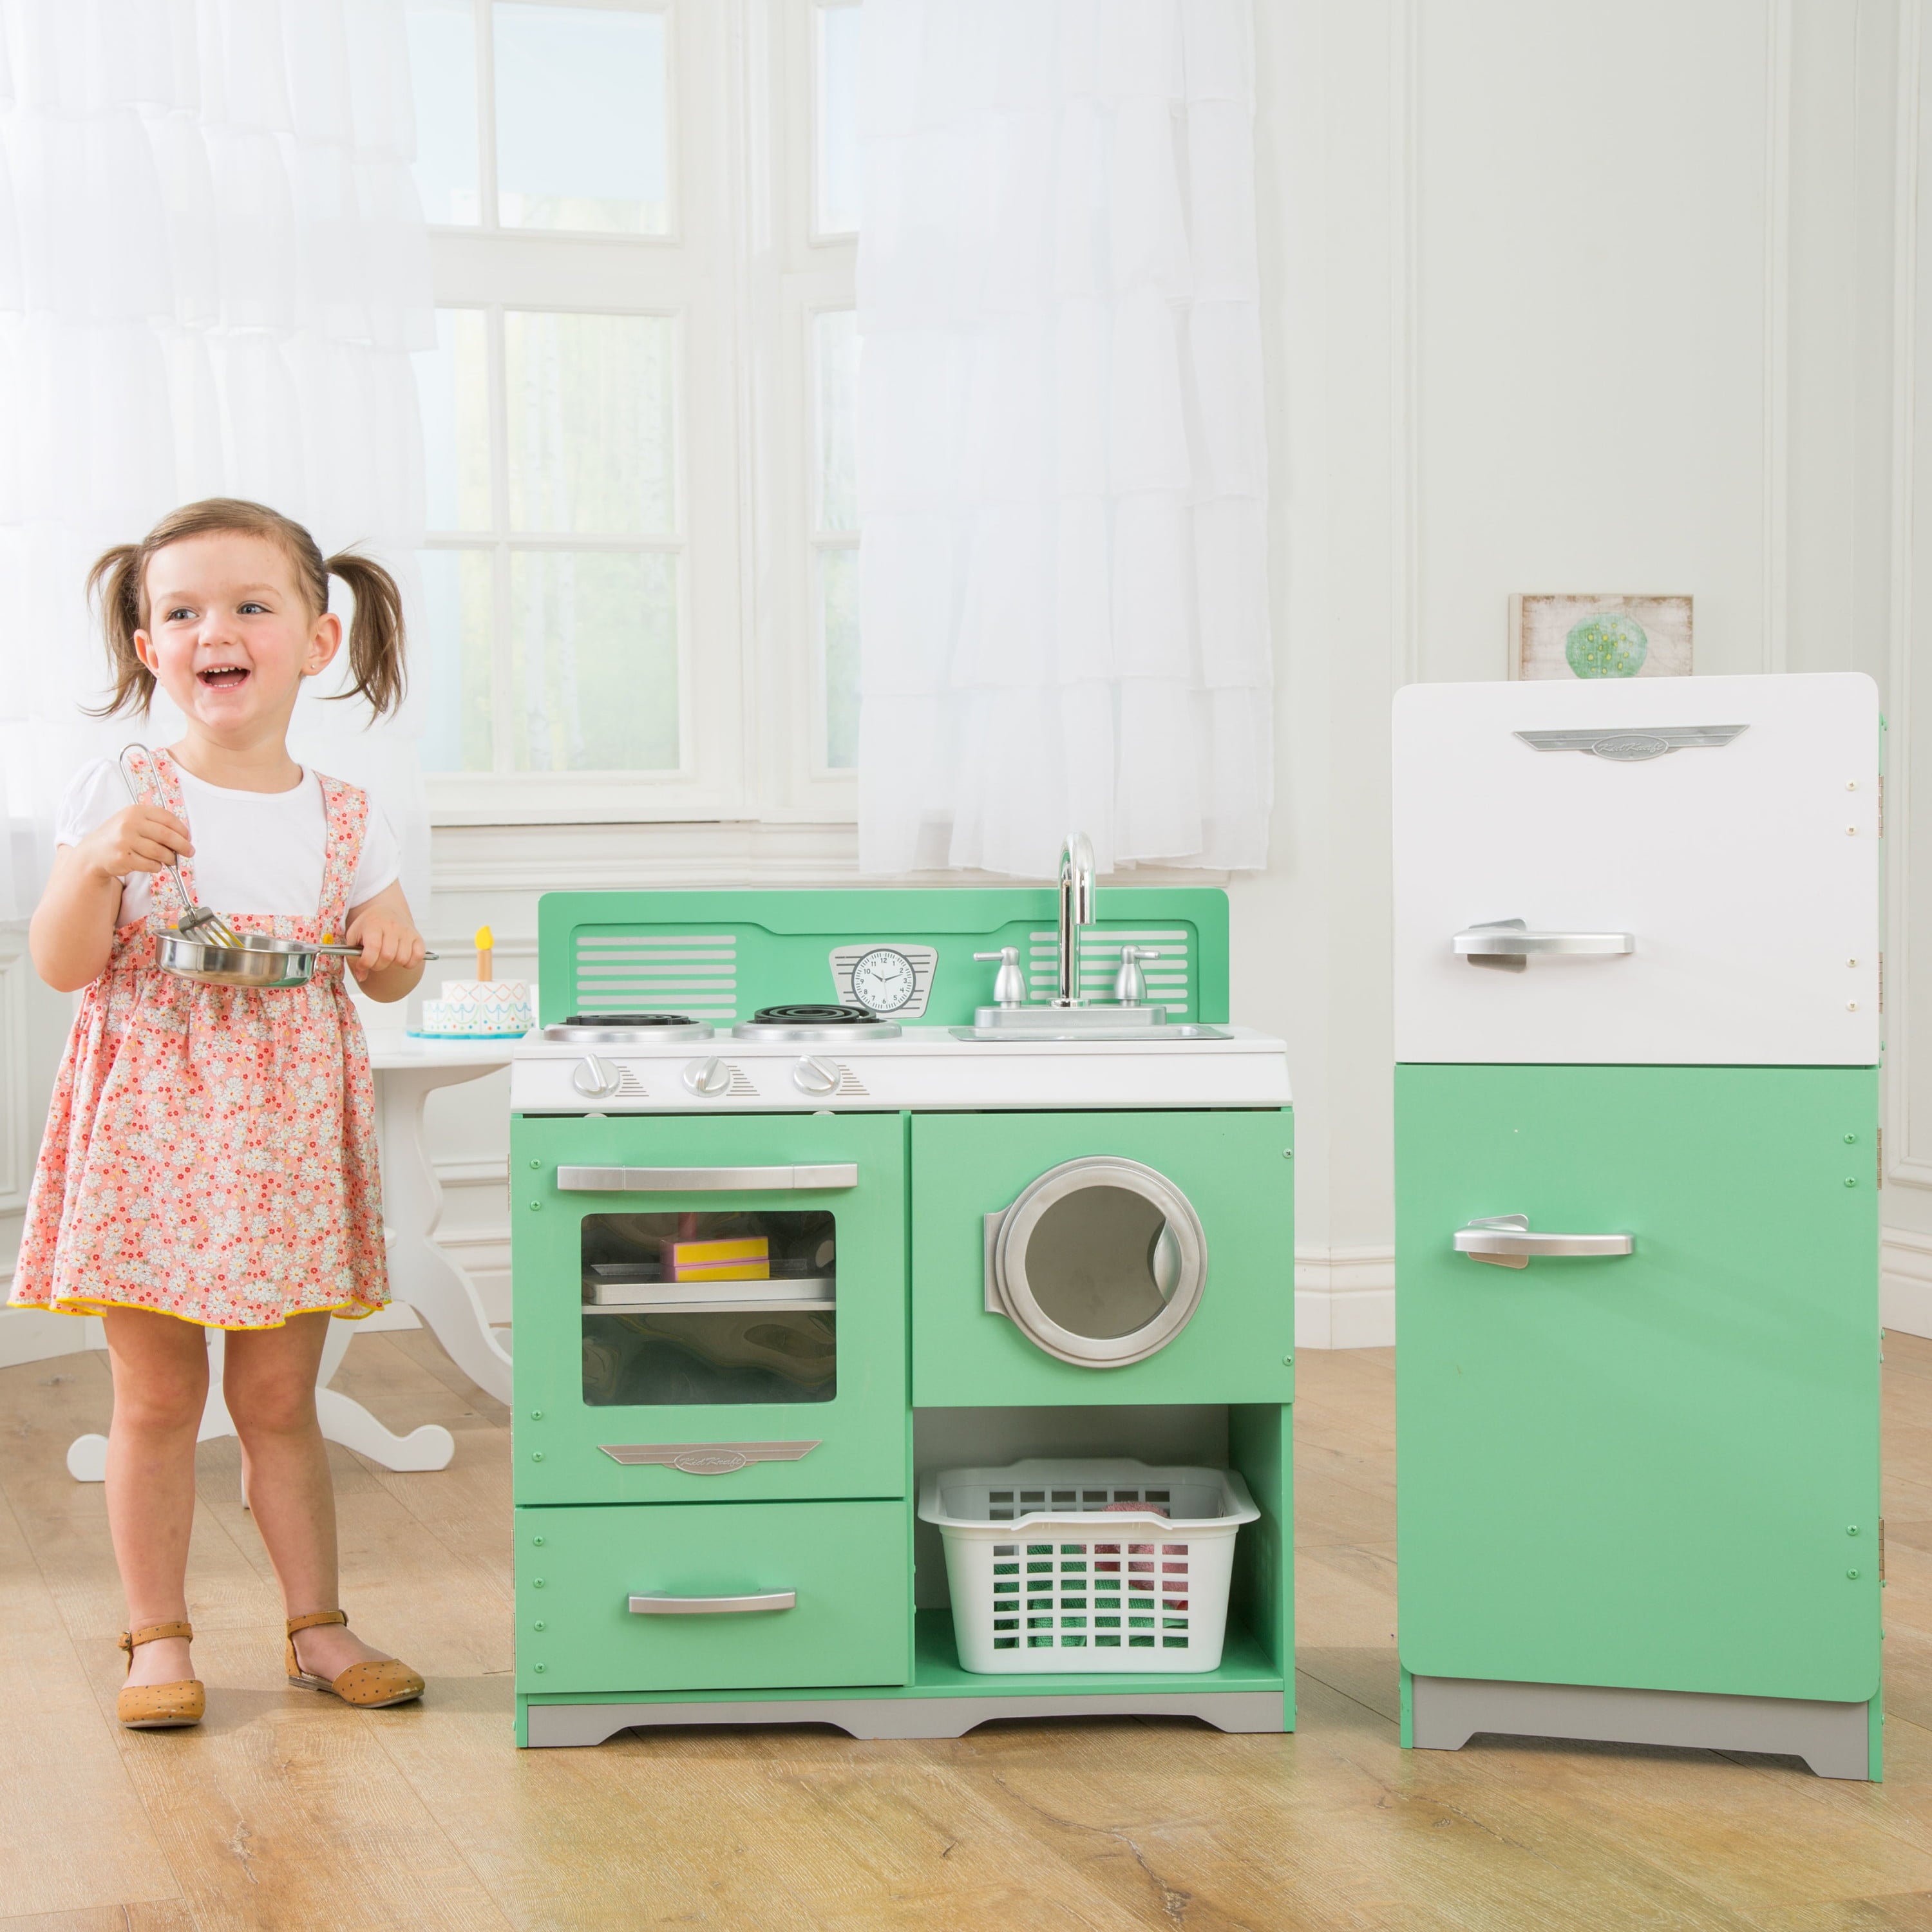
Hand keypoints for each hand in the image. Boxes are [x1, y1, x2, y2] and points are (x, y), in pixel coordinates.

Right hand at [74, 805, 191, 881]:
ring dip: (170, 858)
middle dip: (183, 846)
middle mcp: (129, 823)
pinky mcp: (123, 857)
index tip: (188, 838)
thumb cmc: (119, 837)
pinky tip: (155, 865)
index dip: (182, 829)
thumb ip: (156, 825)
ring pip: (160, 852)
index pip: (167, 818)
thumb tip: (184, 838)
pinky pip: (151, 865)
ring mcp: (125, 840)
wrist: (93, 853)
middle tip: (189, 852)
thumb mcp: (133, 822)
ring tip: (171, 860)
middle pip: (167, 836)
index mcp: (135, 811)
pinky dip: (157, 867)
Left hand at [343, 910, 425, 981]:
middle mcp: (392, 926)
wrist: (387, 909)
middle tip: (374, 961)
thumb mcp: (354, 936)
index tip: (362, 965)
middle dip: (378, 965)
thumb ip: (353, 958)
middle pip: (387, 956)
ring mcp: (406, 931)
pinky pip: (417, 957)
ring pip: (402, 959)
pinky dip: (409, 963)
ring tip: (388, 957)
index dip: (366, 962)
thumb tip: (361, 977)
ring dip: (393, 964)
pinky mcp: (417, 937)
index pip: (373, 948)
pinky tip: (401, 957)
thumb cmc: (369, 925)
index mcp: (374, 924)